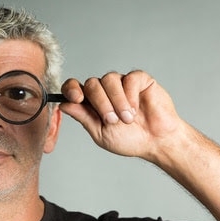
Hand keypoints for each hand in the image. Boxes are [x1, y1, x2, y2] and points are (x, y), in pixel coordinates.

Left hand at [59, 70, 182, 160]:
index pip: (74, 88)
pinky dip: (131, 95)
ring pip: (109, 79)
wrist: (156, 142)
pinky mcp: (139, 80)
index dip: (71, 89)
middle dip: (100, 103)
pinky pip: (129, 78)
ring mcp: (121, 83)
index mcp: (91, 102)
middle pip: (91, 84)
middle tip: (112, 120)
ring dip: (117, 101)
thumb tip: (63, 105)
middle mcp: (104, 90)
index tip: (76, 98)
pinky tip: (137, 109)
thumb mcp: (100, 133)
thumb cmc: (130, 140)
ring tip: (127, 119)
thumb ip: (83, 117)